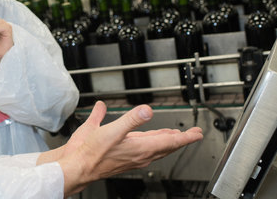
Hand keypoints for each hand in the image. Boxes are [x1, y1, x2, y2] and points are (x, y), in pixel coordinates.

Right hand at [39, 101, 202, 195]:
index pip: (169, 143)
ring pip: (157, 150)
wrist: (79, 167)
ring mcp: (133, 157)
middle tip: (193, 135)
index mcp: (140, 148)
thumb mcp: (112, 131)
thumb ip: (131, 119)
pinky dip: (152, 144)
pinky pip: (145, 151)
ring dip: (168, 142)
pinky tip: (147, 138)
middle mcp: (140, 155)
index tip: (197, 134)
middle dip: (181, 140)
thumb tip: (147, 110)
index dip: (185, 138)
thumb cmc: (92, 153)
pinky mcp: (125, 158)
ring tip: (175, 136)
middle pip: (166, 147)